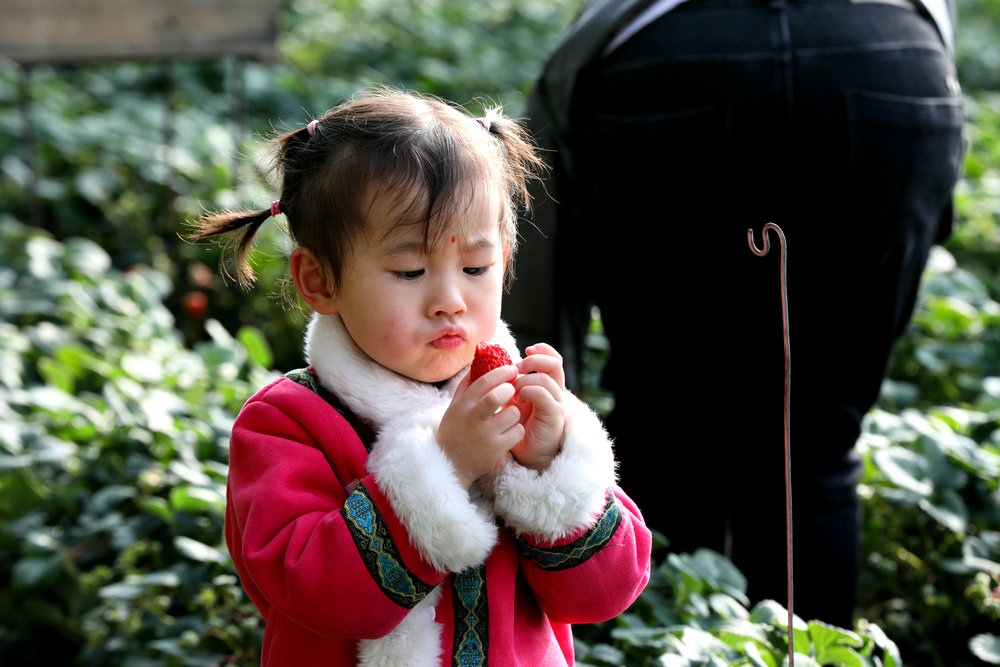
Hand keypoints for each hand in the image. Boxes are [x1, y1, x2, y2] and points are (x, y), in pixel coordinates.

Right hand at [438, 364, 523, 488]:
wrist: (451, 464)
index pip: (484, 381)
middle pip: (498, 396)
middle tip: (513, 390)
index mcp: (463, 405)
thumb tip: (479, 362)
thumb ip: (466, 385)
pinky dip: (517, 429)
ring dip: (516, 411)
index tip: (512, 369)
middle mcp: (473, 419)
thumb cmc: (454, 431)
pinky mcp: (497, 449)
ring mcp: (485, 435)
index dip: (501, 372)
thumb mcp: (454, 407)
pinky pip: (517, 432)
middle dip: (510, 389)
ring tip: (510, 414)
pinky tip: (510, 430)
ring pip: (513, 414)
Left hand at [509, 343, 565, 470]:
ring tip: (511, 390)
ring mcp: (556, 402)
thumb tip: (487, 361)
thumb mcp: (511, 397)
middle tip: (516, 367)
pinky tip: (517, 399)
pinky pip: (543, 396)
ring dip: (525, 380)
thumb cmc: (516, 423)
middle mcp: (555, 391)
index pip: (553, 359)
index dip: (543, 350)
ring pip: (545, 379)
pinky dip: (528, 392)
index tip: (526, 349)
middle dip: (534, 361)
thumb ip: (507, 381)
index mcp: (547, 383)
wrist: (525, 450)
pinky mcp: (553, 415)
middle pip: (555, 364)